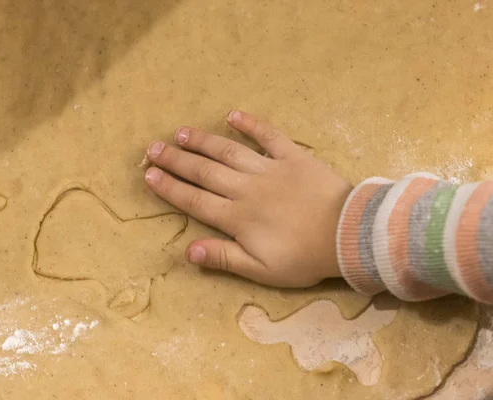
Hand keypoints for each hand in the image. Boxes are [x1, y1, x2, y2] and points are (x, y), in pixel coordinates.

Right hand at [144, 111, 350, 287]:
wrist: (347, 235)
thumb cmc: (303, 257)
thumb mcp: (261, 269)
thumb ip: (224, 257)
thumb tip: (187, 250)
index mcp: (237, 217)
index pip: (195, 200)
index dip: (170, 188)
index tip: (149, 175)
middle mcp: (246, 188)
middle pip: (204, 172)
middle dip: (176, 160)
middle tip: (153, 148)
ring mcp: (269, 169)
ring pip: (228, 151)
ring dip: (202, 141)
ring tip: (180, 132)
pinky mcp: (292, 156)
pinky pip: (269, 136)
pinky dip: (252, 124)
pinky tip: (233, 115)